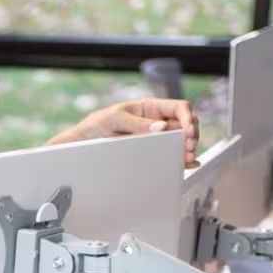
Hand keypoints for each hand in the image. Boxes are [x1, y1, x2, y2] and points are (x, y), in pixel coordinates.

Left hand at [47, 98, 199, 167]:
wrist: (82, 144)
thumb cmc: (96, 125)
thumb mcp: (115, 119)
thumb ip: (137, 123)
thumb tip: (161, 127)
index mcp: (150, 108)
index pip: (179, 108)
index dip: (188, 118)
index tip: (188, 131)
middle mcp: (156, 122)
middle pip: (185, 125)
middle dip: (191, 136)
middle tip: (188, 148)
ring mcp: (156, 139)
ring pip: (181, 141)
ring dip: (187, 149)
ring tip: (187, 159)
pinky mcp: (152, 153)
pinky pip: (171, 155)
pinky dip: (181, 160)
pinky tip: (188, 164)